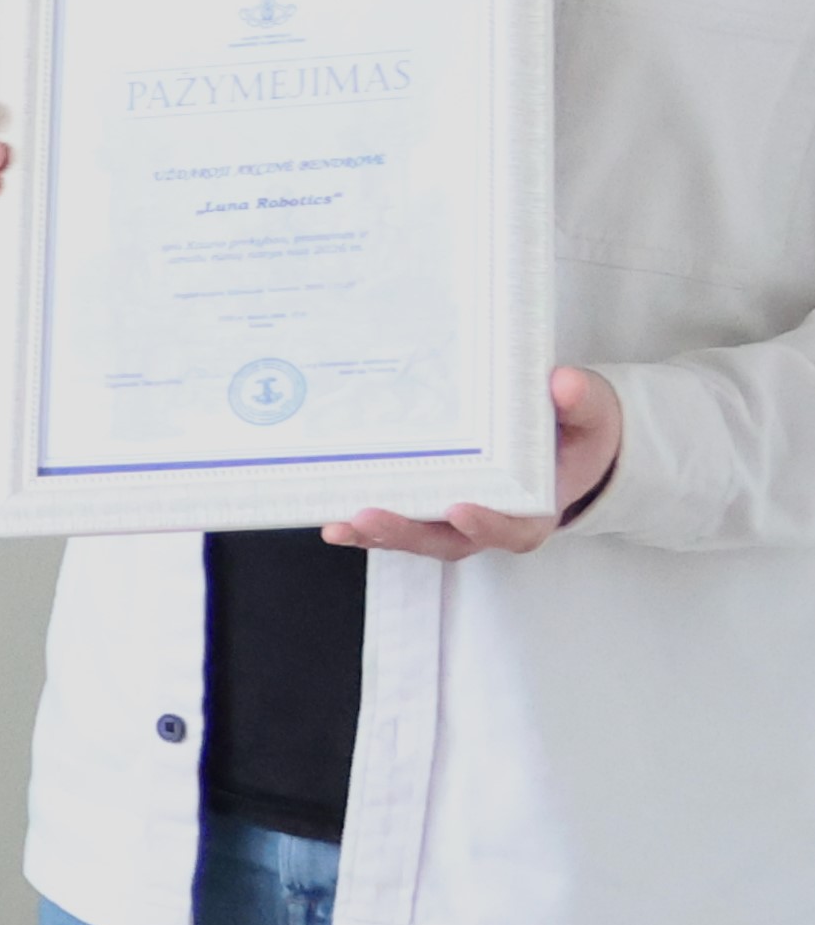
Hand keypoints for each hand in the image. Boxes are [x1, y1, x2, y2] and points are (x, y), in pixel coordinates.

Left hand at [329, 370, 624, 558]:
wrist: (567, 440)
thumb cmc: (577, 431)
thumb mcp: (591, 415)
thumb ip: (582, 402)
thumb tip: (563, 383)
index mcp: (537, 508)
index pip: (513, 529)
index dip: (487, 525)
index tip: (460, 509)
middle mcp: (494, 522)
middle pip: (450, 541)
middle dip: (407, 532)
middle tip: (368, 516)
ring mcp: (458, 520)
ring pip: (417, 537)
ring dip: (377, 534)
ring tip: (337, 523)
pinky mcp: (433, 508)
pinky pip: (401, 520)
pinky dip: (368, 524)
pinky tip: (332, 516)